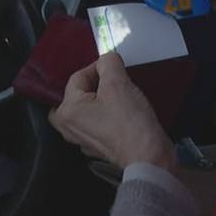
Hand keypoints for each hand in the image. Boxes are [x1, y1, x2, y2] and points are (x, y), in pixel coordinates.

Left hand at [50, 54, 176, 170]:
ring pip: (88, 108)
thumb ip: (109, 63)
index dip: (100, 68)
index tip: (119, 70)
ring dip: (102, 99)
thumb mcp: (119, 83)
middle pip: (79, 93)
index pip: (79, 76)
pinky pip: (97, 122)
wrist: (148, 157)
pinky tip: (122, 115)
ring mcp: (81, 140)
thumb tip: (108, 59)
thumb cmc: (129, 121)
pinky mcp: (97, 147)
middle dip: (96, 85)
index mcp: (67, 110)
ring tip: (121, 98)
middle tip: (115, 85)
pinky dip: (107, 116)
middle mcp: (68, 127)